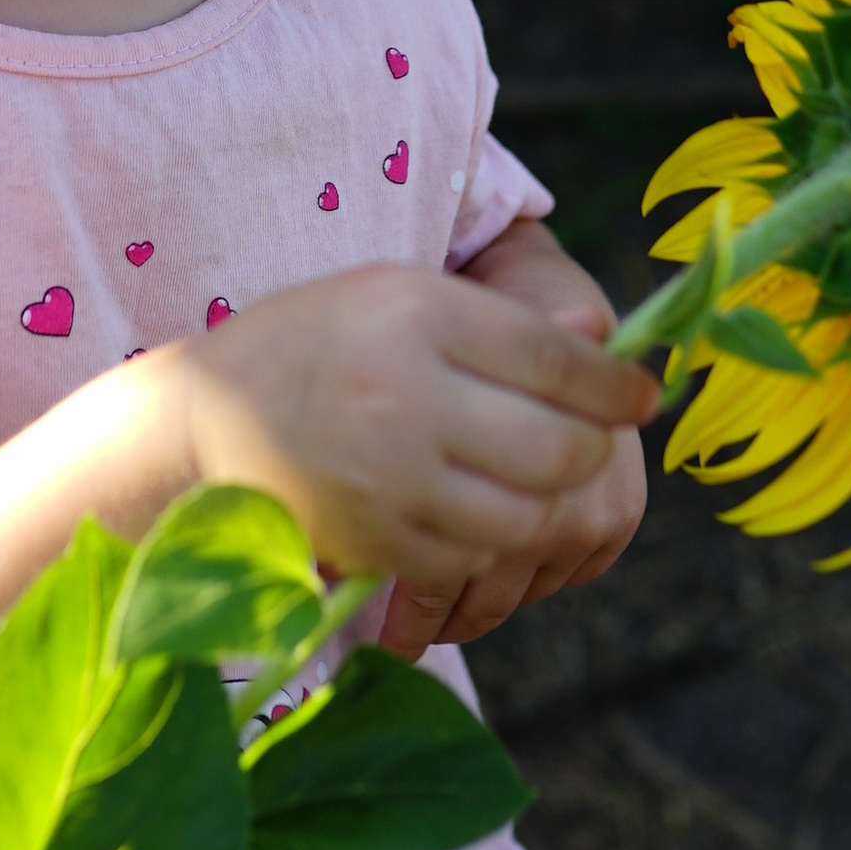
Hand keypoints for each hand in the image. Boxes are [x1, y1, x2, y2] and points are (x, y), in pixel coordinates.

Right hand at [176, 259, 656, 591]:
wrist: (206, 414)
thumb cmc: (321, 338)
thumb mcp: (403, 293)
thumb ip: (503, 322)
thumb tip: (610, 350)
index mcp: (417, 315)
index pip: (550, 357)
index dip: (613, 382)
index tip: (644, 392)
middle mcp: (406, 396)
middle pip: (555, 448)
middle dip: (591, 448)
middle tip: (590, 438)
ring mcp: (389, 480)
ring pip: (526, 515)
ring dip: (548, 499)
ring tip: (532, 472)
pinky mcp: (375, 543)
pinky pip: (473, 556)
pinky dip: (491, 536)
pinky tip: (473, 504)